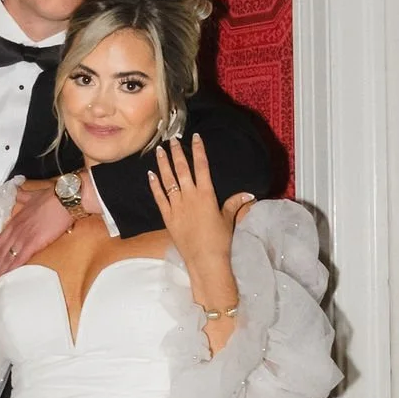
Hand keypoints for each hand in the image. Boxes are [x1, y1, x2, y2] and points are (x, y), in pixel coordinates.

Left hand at [0, 183, 76, 274]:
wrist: (62, 199)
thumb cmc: (51, 197)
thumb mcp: (32, 195)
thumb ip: (24, 196)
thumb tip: (18, 193)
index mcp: (16, 220)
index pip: (0, 237)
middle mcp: (17, 229)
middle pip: (2, 249)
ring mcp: (23, 236)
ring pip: (8, 255)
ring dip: (3, 268)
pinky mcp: (33, 243)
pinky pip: (20, 258)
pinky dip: (13, 268)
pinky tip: (8, 275)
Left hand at [147, 135, 250, 288]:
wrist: (205, 260)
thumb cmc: (219, 240)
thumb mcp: (228, 219)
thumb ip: (234, 203)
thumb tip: (248, 194)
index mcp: (206, 194)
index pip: (202, 166)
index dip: (198, 150)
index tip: (194, 137)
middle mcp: (190, 197)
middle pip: (182, 169)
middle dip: (177, 152)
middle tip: (171, 139)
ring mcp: (176, 206)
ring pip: (168, 180)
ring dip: (163, 164)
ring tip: (159, 150)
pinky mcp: (167, 217)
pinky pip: (159, 198)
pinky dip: (154, 185)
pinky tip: (150, 174)